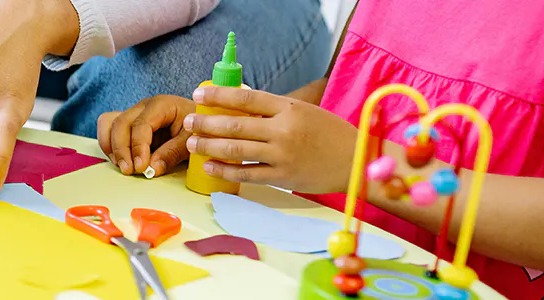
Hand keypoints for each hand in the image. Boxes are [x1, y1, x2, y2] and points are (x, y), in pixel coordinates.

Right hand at [97, 94, 194, 177]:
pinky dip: (109, 144)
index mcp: (161, 105)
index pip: (141, 124)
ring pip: (109, 123)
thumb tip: (152, 168)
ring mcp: (133, 114)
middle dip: (121, 149)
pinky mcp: (129, 124)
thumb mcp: (191, 141)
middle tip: (129, 170)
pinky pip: (108, 127)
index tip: (141, 167)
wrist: (200, 123)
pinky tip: (120, 160)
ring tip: (123, 166)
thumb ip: (172, 153)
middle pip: (121, 123)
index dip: (138, 147)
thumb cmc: (197, 129)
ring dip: (111, 146)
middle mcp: (143, 107)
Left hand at [184, 86, 355, 192]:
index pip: (247, 97)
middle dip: (206, 123)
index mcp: (289, 108)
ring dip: (209, 145)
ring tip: (191, 143)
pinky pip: (246, 174)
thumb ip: (274, 109)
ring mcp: (282, 155)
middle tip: (188, 121)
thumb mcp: (304, 111)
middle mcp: (284, 130)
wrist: (356, 161)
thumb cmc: (328, 133)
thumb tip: (237, 104)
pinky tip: (209, 166)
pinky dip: (224, 170)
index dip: (219, 95)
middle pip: (235, 124)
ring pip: (236, 149)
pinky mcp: (282, 177)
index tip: (199, 94)